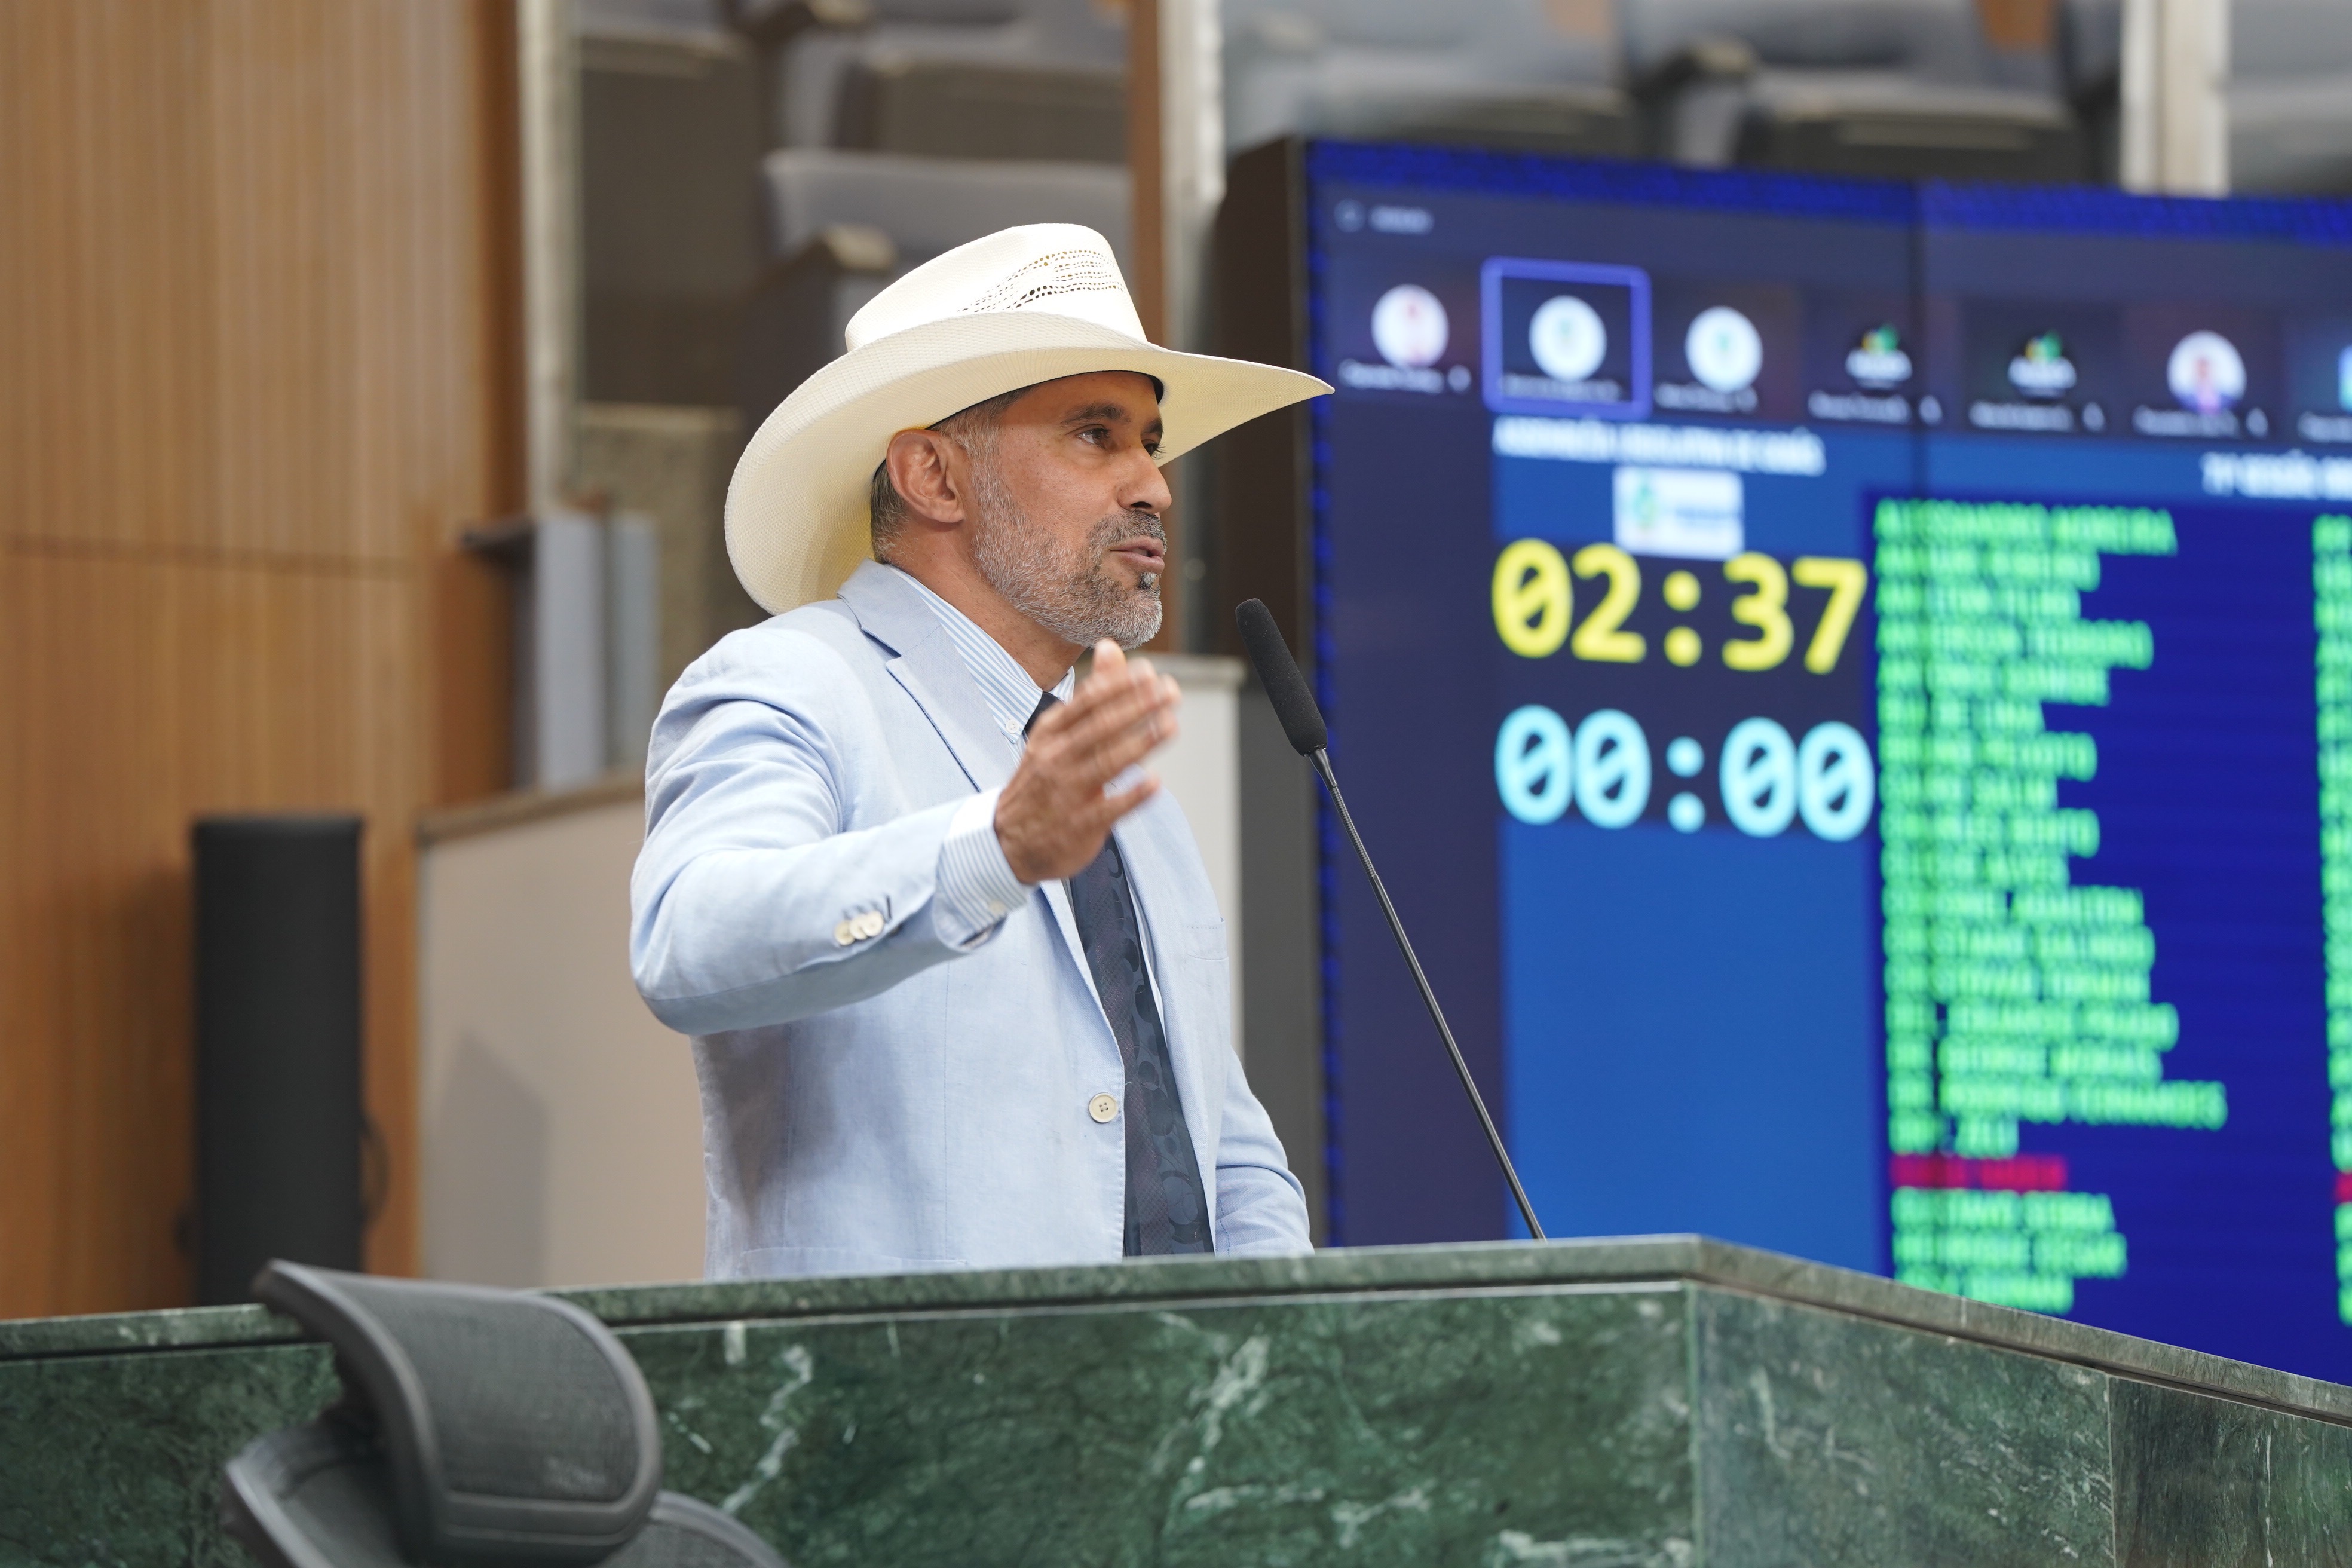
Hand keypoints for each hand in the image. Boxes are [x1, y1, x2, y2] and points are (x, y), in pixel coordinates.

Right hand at [995, 640, 1179, 882]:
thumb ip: (1091, 694)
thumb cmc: (1044, 779)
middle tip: (1170, 691)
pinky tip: (1155, 781)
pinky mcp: (1080, 825)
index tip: (1149, 672)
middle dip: (1137, 707)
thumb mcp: (1056, 734)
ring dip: (1141, 743)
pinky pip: (1110, 808)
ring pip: (1106, 763)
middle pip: (1100, 728)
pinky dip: (1132, 795)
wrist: (1009, 841)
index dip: (1118, 686)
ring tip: (1170, 725)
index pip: (1086, 703)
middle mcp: (1056, 758)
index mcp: (1050, 732)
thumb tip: (1110, 646)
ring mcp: (1067, 793)